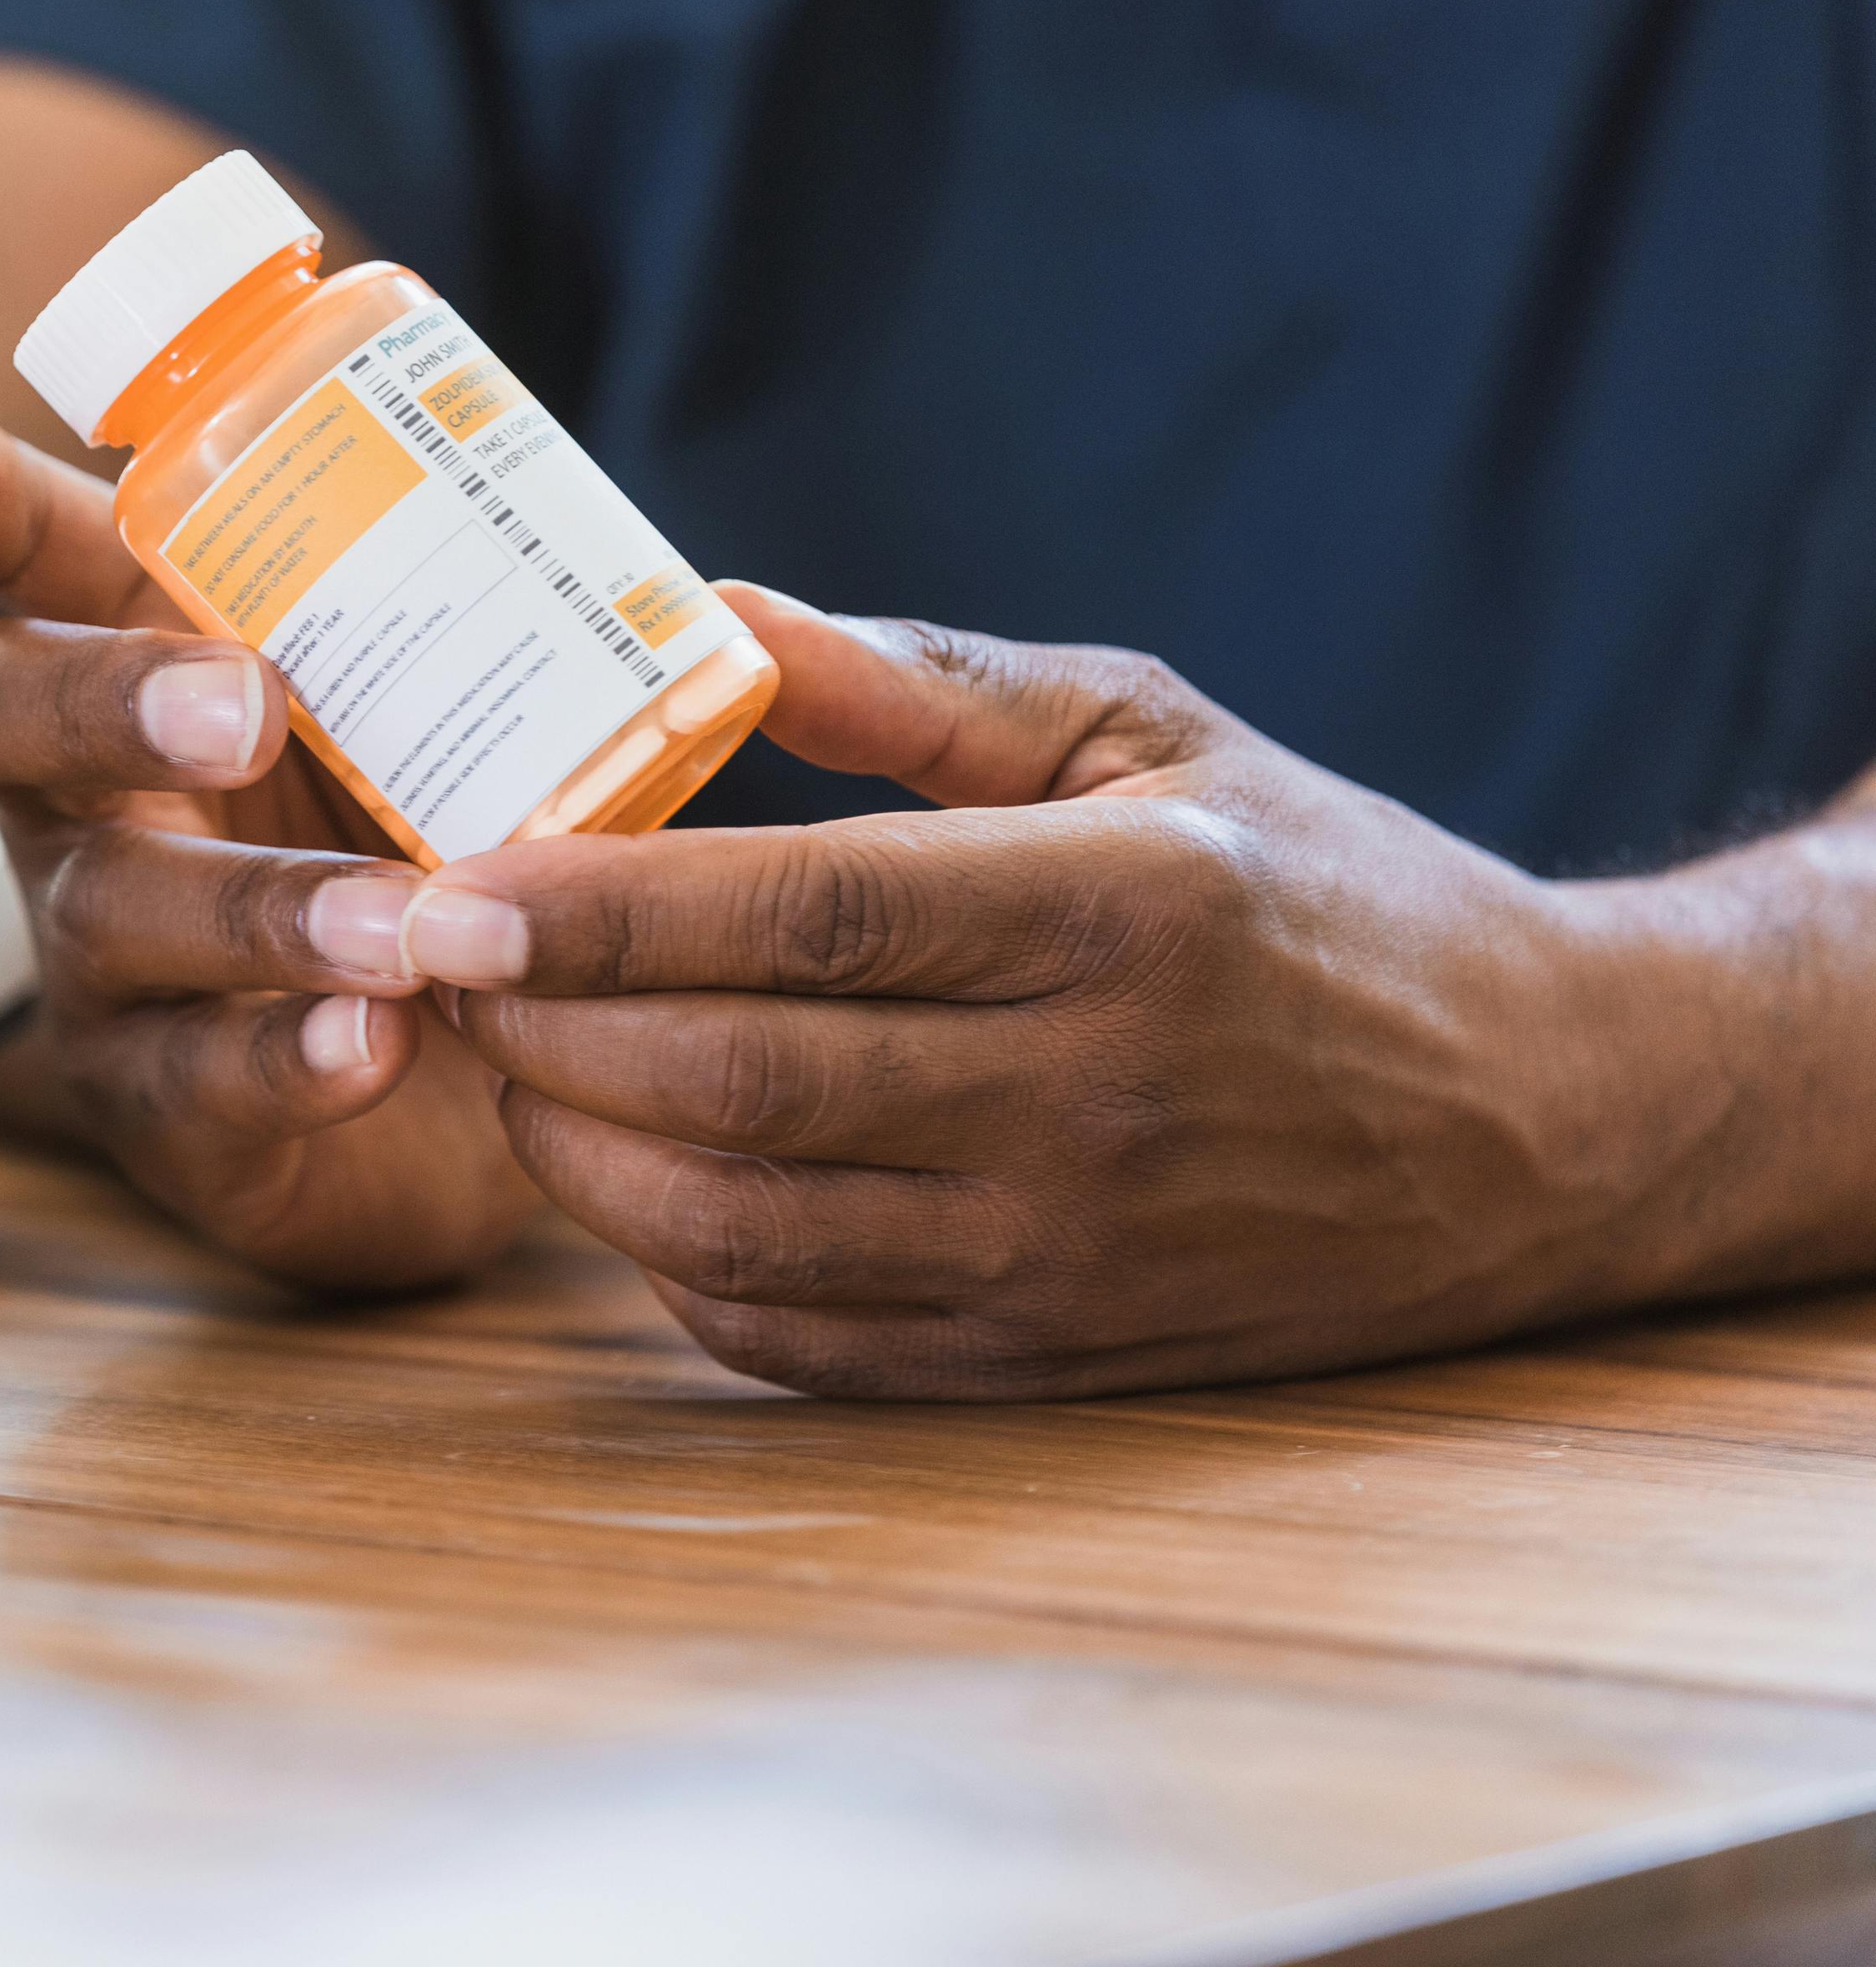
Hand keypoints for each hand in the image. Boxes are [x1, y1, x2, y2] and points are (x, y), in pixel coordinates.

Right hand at [0, 395, 538, 1289]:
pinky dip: (286, 1062)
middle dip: (103, 699)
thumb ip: (462, 612)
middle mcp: (73, 799)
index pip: (20, 554)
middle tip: (244, 704)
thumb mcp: (440, 699)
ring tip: (401, 929)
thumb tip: (605, 517)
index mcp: (129, 656)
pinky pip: (192, 1087)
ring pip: (114, 912)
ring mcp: (96, 961)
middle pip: (0, 717)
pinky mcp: (158, 1106)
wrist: (491, 1065)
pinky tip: (374, 1047)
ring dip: (257, 911)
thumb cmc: (433, 826)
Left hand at [408, 584, 1819, 1397]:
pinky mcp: (1049, 1355)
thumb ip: (923, 688)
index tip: (446, 885)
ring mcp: (1068, 1250)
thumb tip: (710, 611)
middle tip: (431, 963)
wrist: (1535, 1115)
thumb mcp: (1152, 735)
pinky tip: (630, 1174)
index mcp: (1119, 909)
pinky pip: (801, 1337)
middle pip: (741, 1080)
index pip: (807, 918)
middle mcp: (1091, 1097)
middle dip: (542, 1027)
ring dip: (576, 1150)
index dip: (601, 910)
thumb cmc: (1314, 889)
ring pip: (742, 1227)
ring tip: (508, 1057)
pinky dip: (672, 1265)